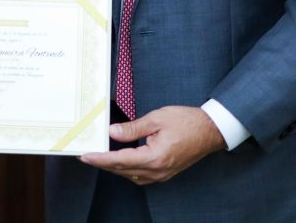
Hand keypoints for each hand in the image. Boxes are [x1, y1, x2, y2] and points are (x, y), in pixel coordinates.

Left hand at [79, 106, 225, 184]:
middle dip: (103, 163)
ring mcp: (162, 175)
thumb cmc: (187, 121)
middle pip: (122, 170)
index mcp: (155, 157)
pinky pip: (141, 176)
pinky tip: (121, 162)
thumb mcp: (157, 119)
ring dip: (114, 168)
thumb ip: (132, 128)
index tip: (85, 156)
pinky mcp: (165, 174)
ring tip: (100, 158)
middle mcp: (157, 171)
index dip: (100, 158)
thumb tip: (112, 132)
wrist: (211, 131)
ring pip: (130, 175)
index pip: (120, 160)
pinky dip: (127, 170)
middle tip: (86, 156)